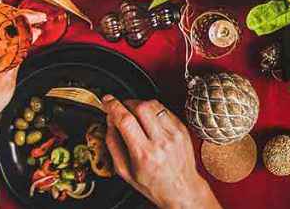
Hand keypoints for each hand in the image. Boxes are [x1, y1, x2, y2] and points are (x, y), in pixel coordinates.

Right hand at [102, 97, 219, 208]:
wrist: (181, 188)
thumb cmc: (154, 184)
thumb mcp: (125, 171)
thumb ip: (113, 145)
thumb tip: (109, 122)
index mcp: (144, 154)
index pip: (126, 120)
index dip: (113, 106)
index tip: (107, 101)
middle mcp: (161, 141)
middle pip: (141, 107)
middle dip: (127, 103)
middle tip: (121, 108)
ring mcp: (174, 133)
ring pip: (154, 105)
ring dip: (140, 104)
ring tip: (135, 114)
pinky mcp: (182, 128)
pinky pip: (165, 109)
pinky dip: (154, 110)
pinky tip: (150, 120)